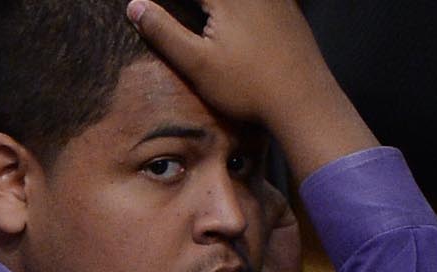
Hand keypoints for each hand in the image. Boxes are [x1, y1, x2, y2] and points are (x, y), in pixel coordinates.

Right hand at [124, 0, 373, 180]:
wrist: (301, 96)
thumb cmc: (245, 85)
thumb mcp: (197, 63)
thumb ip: (164, 32)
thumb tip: (134, 5)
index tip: (144, 4)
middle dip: (187, 3)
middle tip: (158, 9)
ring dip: (209, 5)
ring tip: (196, 14)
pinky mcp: (285, 5)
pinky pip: (254, 0)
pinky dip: (231, 7)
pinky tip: (223, 18)